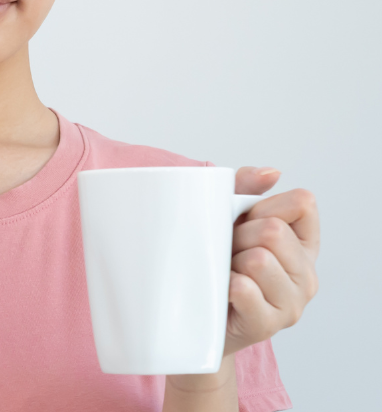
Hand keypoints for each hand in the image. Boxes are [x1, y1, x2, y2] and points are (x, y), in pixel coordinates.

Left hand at [224, 167, 319, 355]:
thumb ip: (245, 187)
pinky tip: (222, 290)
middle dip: (239, 234)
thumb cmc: (215, 260)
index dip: (266, 204)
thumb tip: (272, 173)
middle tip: (226, 251)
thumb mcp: (227, 216)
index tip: (246, 219)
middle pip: (274, 230)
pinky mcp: (266, 325)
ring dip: (230, 261)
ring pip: (258, 259)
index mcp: (302, 244)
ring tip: (224, 272)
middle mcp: (305, 275)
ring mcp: (290, 304)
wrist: (194, 315)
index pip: (303, 203)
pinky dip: (226, 284)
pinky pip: (245, 289)